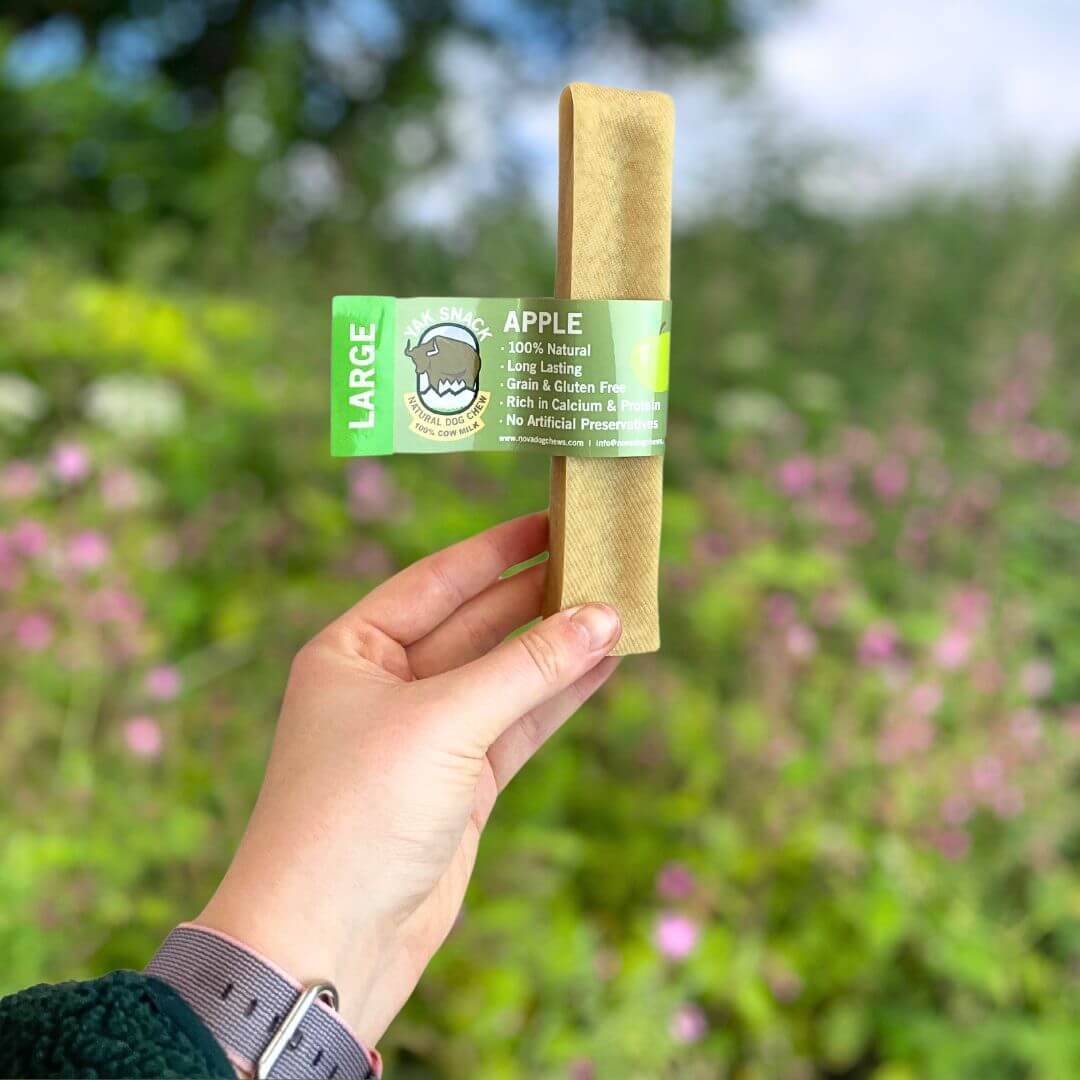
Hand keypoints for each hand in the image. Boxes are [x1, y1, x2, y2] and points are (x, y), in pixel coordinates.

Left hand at [194, 512, 620, 1045]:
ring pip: (505, 675)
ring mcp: (428, 737)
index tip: (552, 519)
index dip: (497, 548)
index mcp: (353, 650)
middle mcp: (388, 686)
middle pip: (478, 623)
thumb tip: (603, 616)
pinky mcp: (461, 785)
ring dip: (559, 645)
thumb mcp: (441, 723)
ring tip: (620, 607)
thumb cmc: (356, 813)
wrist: (324, 944)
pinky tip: (603, 664)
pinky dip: (560, 695)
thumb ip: (525, 668)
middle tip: (602, 561)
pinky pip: (519, 724)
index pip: (437, 580)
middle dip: (538, 595)